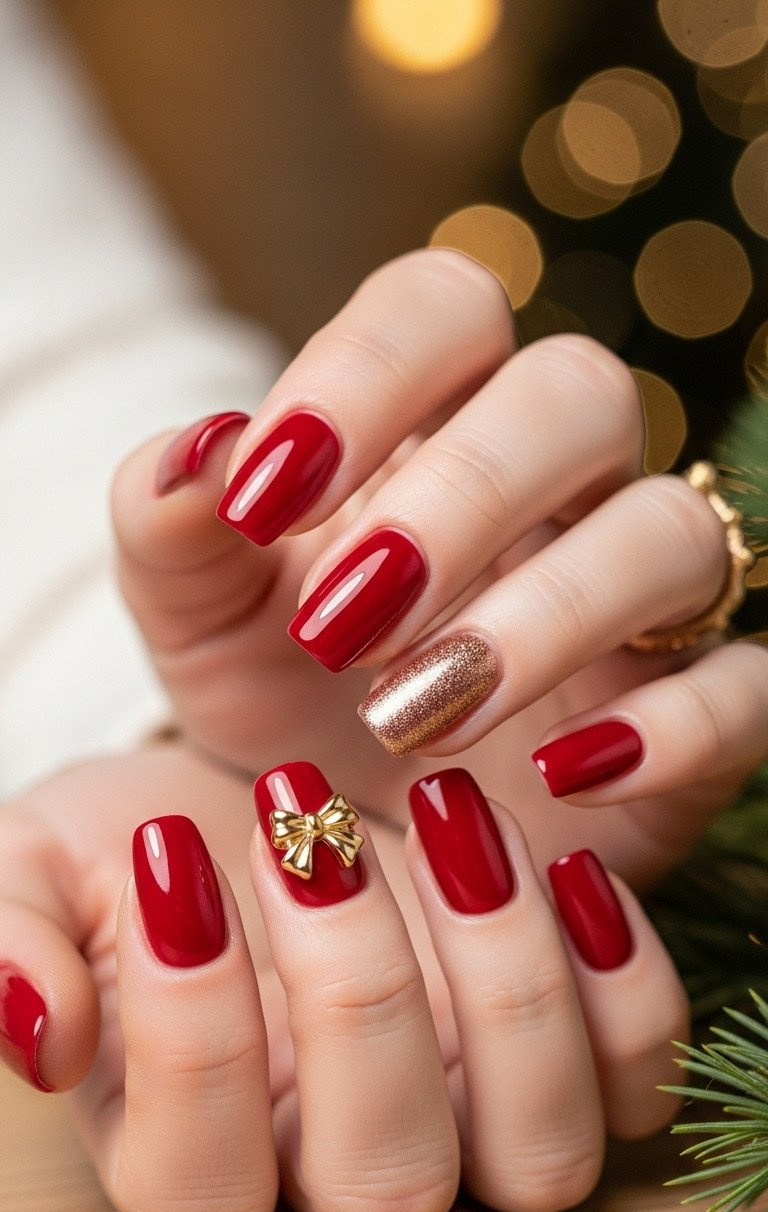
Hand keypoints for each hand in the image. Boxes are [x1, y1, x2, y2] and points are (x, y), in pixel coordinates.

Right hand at [0, 742, 687, 1211]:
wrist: (258, 790)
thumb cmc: (146, 843)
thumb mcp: (47, 863)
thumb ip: (15, 937)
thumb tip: (35, 1027)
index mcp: (197, 1148)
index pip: (201, 1181)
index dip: (193, 1032)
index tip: (173, 845)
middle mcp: (343, 1161)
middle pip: (383, 1179)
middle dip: (356, 990)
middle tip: (314, 827)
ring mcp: (474, 1118)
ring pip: (533, 1154)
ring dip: (501, 982)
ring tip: (447, 816)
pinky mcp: (576, 1049)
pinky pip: (636, 1074)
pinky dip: (621, 982)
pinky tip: (561, 868)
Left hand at [112, 247, 767, 893]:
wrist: (333, 834)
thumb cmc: (274, 699)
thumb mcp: (193, 618)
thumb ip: (170, 525)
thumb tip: (204, 450)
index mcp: (431, 424)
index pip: (445, 306)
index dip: (367, 371)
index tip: (270, 494)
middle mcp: (555, 488)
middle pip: (578, 394)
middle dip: (463, 496)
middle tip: (342, 622)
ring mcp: (636, 602)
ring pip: (671, 533)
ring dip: (546, 614)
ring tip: (411, 714)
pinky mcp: (691, 717)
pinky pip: (750, 689)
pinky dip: (676, 728)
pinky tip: (564, 774)